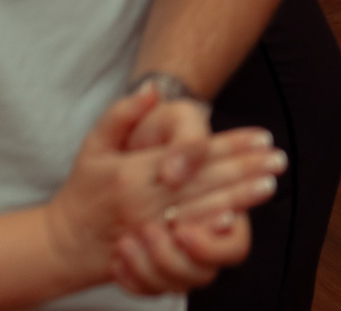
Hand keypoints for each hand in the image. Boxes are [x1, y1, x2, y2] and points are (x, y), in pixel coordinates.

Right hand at [42, 86, 282, 297]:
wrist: (62, 244)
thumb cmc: (83, 190)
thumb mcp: (94, 145)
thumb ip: (121, 115)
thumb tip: (150, 90)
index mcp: (133, 172)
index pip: (192, 155)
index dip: (230, 146)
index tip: (262, 137)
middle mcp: (143, 201)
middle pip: (203, 182)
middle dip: (245, 170)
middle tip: (278, 160)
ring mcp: (147, 230)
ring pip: (201, 209)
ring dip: (239, 197)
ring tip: (269, 184)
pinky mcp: (151, 251)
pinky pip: (186, 239)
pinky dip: (213, 227)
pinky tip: (238, 219)